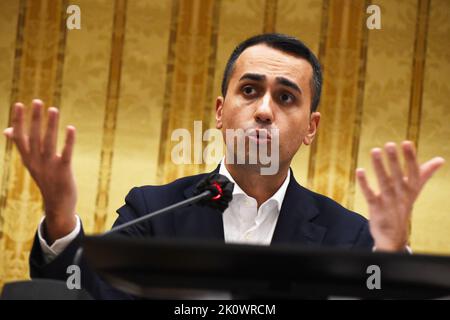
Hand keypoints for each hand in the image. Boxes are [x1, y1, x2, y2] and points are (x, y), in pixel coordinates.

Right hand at [3, 99, 76, 243]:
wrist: (58, 205)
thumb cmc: (46, 179)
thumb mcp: (31, 163)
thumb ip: (22, 146)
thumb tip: (7, 130)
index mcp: (28, 159)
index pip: (19, 137)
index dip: (19, 121)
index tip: (19, 104)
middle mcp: (36, 162)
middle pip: (34, 137)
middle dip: (35, 119)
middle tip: (38, 101)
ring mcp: (49, 167)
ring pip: (49, 143)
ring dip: (51, 125)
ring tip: (53, 109)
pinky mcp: (64, 171)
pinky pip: (66, 154)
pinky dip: (68, 141)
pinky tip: (71, 128)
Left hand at [356, 141, 444, 251]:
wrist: (394, 236)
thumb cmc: (403, 207)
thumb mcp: (414, 191)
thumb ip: (424, 174)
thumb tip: (440, 160)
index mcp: (411, 190)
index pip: (413, 172)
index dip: (410, 158)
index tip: (407, 143)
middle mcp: (401, 196)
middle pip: (398, 176)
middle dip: (395, 160)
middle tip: (390, 144)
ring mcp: (388, 202)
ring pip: (384, 182)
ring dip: (379, 167)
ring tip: (375, 151)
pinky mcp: (376, 208)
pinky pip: (369, 194)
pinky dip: (364, 183)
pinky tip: (359, 170)